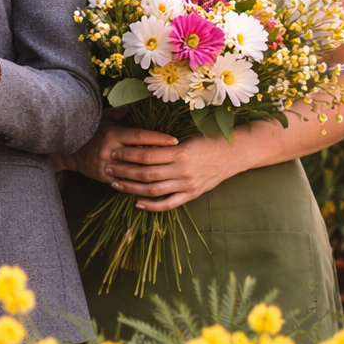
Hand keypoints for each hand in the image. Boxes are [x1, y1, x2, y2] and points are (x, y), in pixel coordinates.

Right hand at [59, 119, 177, 182]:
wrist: (70, 153)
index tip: (174, 140)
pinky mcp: (106, 179)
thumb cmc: (91, 133)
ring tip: (173, 172)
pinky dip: (142, 184)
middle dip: (161, 157)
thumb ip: (119, 113)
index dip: (158, 138)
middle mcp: (111, 151)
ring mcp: (108, 167)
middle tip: (181, 158)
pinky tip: (157, 184)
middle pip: (141, 156)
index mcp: (112, 135)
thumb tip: (134, 104)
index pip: (139, 136)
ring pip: (136, 172)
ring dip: (155, 173)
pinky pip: (128, 183)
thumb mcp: (103, 119)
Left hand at [105, 134, 249, 210]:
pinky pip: (169, 204)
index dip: (128, 154)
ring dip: (131, 188)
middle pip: (146, 174)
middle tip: (108, 168)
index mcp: (180, 152)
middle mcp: (183, 170)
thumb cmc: (208, 140)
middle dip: (124, 172)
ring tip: (115, 184)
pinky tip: (137, 203)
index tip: (114, 152)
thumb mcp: (186, 137)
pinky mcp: (193, 194)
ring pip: (153, 190)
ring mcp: (188, 184)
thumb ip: (164, 143)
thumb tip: (137, 142)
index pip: (147, 155)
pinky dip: (151, 206)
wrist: (235, 153)